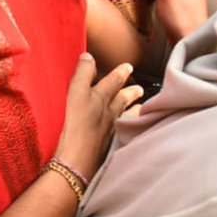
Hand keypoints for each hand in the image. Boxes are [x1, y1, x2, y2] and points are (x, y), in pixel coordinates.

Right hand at [53, 53, 140, 181]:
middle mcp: (110, 114)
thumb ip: (82, 74)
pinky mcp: (108, 146)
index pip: (113, 82)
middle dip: (130, 92)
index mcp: (101, 99)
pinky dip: (127, 129)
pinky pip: (122, 133)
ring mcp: (111, 131)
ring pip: (126, 117)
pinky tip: (127, 132)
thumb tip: (89, 57)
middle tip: (140, 89)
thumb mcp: (75, 93)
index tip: (128, 66)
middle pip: (123, 100)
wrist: (79, 159)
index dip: (119, 73)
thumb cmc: (76, 125)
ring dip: (132, 110)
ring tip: (140, 108)